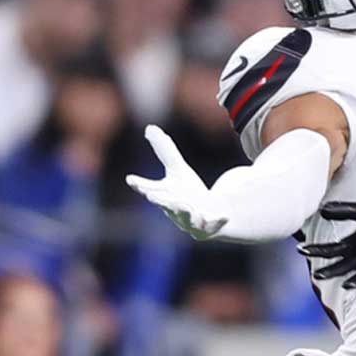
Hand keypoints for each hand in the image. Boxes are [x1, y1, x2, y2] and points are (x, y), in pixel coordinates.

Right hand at [126, 125, 227, 239]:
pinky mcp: (208, 227)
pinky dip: (217, 221)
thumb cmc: (188, 192)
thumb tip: (149, 127)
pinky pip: (213, 224)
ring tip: (185, 204)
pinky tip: (225, 216)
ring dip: (184, 211)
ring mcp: (190, 220)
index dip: (140, 184)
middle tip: (153, 195)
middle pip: (166, 205)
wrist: (210, 214)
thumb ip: (165, 151)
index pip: (149, 188)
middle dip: (160, 200)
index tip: (131, 179)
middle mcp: (174, 210)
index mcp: (165, 195)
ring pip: (186, 217)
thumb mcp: (178, 170)